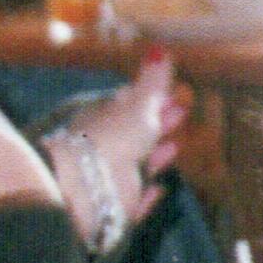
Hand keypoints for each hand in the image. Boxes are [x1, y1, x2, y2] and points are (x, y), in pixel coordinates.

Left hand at [45, 50, 185, 239]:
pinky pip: (132, 202)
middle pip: (133, 134)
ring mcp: (104, 181)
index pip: (128, 104)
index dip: (152, 99)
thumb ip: (153, 82)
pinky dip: (146, 195)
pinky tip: (157, 189)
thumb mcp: (138, 105)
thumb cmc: (110, 139)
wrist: (81, 191)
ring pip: (133, 167)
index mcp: (101, 118)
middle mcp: (100, 149)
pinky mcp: (111, 212)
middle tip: (180, 113)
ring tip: (174, 147)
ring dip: (154, 157)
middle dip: (157, 124)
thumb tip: (160, 50)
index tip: (173, 93)